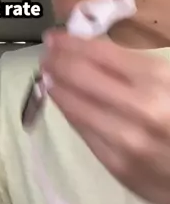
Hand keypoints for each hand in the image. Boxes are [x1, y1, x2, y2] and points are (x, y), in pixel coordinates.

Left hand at [41, 29, 169, 203]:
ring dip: (57, 87)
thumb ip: (138, 68)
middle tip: (46, 54)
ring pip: (77, 107)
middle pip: (81, 77)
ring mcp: (126, 140)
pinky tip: (64, 104)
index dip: (71, 43)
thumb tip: (92, 53)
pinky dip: (71, 114)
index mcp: (158, 79)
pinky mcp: (119, 166)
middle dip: (57, 62)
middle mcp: (140, 108)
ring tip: (47, 76)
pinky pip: (85, 134)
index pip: (100, 54)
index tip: (54, 37)